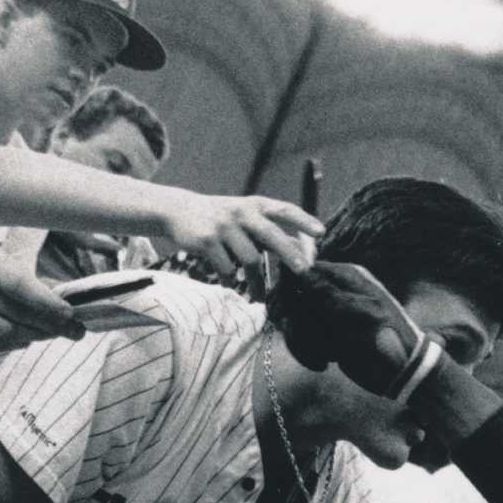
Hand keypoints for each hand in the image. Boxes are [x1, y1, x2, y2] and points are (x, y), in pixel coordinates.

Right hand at [0, 240, 82, 348]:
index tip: (70, 314)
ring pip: (7, 333)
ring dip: (36, 336)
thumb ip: (31, 280)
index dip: (47, 303)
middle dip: (50, 325)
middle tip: (74, 330)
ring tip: (54, 333)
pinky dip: (17, 342)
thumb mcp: (2, 258)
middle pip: (16, 314)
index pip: (19, 286)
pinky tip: (31, 337)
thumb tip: (65, 305)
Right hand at [162, 192, 321, 274]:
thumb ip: (271, 230)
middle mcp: (242, 212)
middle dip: (289, 253)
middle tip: (304, 271)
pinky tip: (230, 285)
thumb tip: (304, 252)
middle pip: (271, 235)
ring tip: (261, 297)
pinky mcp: (207, 240)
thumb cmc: (223, 218)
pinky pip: (227, 268)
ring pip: (250, 259)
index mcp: (256, 205)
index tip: (322, 233)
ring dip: (257, 282)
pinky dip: (230, 280)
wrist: (180, 210)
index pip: (285, 210)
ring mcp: (224, 226)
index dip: (304, 221)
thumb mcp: (246, 216)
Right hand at [278, 261, 431, 396]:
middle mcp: (336, 293)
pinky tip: (324, 364)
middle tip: (299, 338)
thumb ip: (326, 291)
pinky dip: (308, 354)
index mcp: (347, 278)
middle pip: (295, 297)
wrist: (402, 373)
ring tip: (324, 357)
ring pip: (296, 321)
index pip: (305, 270)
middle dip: (297, 321)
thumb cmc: (386, 339)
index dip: (288, 288)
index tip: (282, 310)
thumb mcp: (357, 313)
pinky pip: (303, 339)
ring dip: (303, 342)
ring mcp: (330, 315)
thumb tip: (298, 268)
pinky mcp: (326, 336)